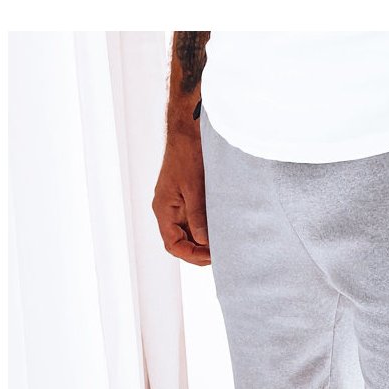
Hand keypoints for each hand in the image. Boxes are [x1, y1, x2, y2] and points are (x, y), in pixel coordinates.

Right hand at [152, 131, 210, 266]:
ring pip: (190, 235)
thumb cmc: (187, 154)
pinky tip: (222, 232)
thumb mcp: (194, 187)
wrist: (189, 132)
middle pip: (181, 243)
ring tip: (224, 246)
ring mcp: (179, 207)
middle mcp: (169, 211)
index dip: (191, 255)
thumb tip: (203, 241)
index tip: (211, 257)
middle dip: (199, 253)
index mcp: (164, 209)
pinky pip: (196, 222)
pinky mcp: (189, 201)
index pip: (173, 244)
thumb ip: (197, 215)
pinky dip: (208, 230)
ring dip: (204, 243)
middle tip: (221, 255)